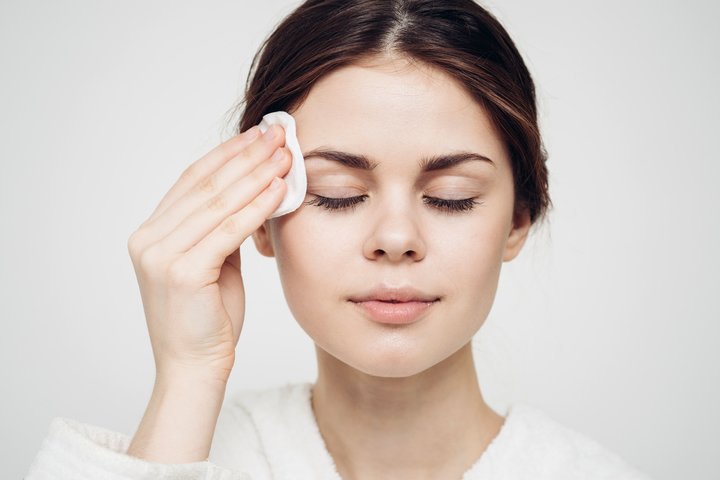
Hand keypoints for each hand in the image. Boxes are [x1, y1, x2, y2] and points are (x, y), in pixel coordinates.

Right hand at [127, 124, 289, 384]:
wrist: (194, 367)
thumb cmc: (208, 319)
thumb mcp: (213, 264)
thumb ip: (221, 230)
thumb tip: (251, 194)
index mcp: (152, 233)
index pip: (193, 180)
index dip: (227, 154)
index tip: (257, 136)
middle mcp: (149, 239)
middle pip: (206, 185)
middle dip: (246, 156)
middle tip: (277, 135)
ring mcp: (161, 256)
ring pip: (218, 203)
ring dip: (256, 175)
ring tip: (285, 155)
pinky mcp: (182, 273)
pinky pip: (228, 230)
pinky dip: (257, 207)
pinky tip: (280, 189)